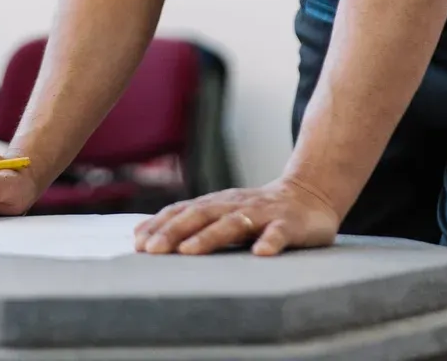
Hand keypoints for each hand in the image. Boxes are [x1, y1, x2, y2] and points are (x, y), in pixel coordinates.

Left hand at [133, 177, 340, 256]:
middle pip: (200, 216)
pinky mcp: (289, 223)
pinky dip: (270, 241)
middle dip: (174, 232)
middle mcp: (235, 205)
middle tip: (152, 251)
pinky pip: (279, 232)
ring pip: (234, 223)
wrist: (309, 194)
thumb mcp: (221, 213)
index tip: (137, 243)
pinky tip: (261, 253)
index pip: (183, 212)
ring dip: (210, 236)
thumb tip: (139, 236)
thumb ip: (187, 222)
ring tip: (190, 251)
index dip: (160, 226)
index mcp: (217, 204)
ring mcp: (262, 213)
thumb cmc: (257, 211)